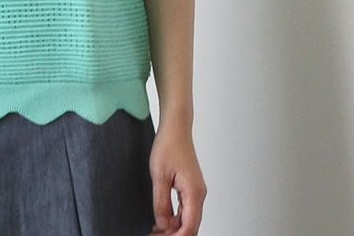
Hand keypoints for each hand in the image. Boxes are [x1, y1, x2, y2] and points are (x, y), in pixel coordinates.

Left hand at [147, 119, 206, 234]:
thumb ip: (161, 202)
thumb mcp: (159, 175)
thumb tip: (162, 223)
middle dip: (174, 234)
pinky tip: (161, 220)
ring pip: (187, 218)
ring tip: (155, 231)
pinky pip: (185, 209)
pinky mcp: (190, 187)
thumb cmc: (169, 145)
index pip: (189, 227)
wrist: (175, 128)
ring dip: (173, 227)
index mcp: (194, 192)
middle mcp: (198, 194)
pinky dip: (174, 217)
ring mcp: (195, 190)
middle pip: (190, 225)